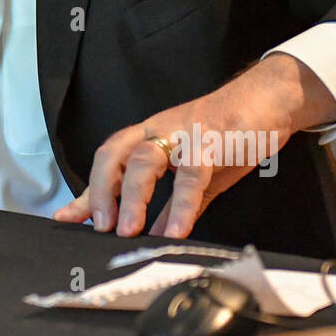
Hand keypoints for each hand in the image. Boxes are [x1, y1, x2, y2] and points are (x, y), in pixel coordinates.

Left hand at [52, 54, 335, 238]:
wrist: (269, 99)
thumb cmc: (232, 134)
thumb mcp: (197, 175)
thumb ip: (171, 204)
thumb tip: (152, 236)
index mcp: (151, 136)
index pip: (109, 162)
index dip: (87, 191)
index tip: (66, 219)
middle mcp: (159, 130)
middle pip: (116, 154)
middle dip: (102, 191)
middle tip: (100, 226)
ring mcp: (184, 133)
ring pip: (146, 159)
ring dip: (134, 196)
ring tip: (127, 231)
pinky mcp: (213, 140)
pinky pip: (192, 174)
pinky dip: (181, 204)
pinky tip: (175, 229)